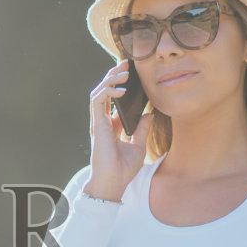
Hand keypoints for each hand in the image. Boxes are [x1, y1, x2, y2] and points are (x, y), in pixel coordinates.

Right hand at [85, 60, 149, 200]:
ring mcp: (98, 122)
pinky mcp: (97, 124)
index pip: (112, 98)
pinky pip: (98, 100)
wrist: (113, 183)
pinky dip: (108, 91)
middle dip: (114, 75)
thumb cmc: (123, 169)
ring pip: (98, 91)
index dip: (119, 83)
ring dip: (110, 79)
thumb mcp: (138, 145)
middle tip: (126, 64)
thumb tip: (149, 113)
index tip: (130, 72)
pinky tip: (120, 90)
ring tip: (124, 72)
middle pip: (104, 91)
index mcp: (111, 125)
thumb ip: (142, 129)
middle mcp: (103, 121)